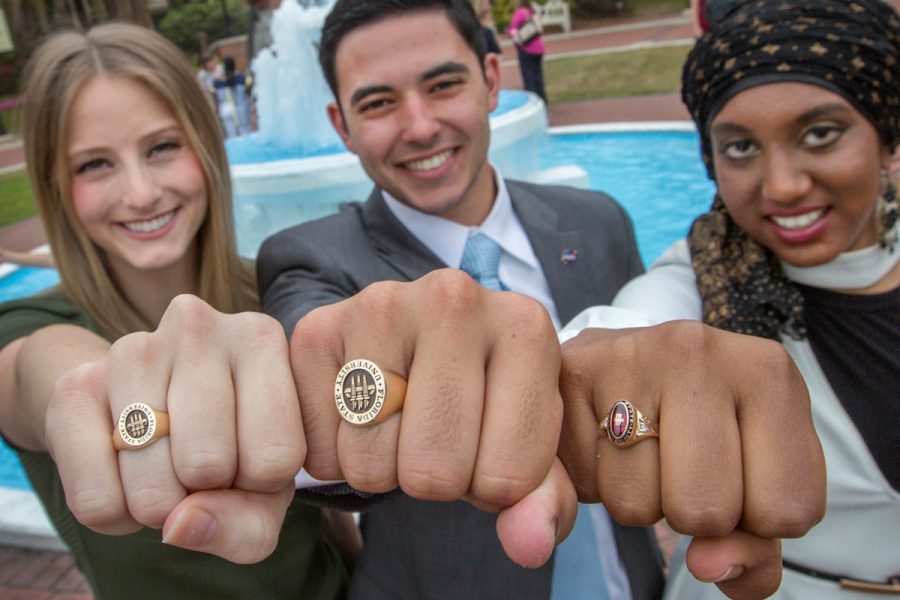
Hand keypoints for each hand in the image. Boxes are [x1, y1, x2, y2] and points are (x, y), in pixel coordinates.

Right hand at [45, 295, 304, 562]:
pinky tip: (125, 474)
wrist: (139, 408)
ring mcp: (132, 349)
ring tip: (166, 469)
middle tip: (202, 467)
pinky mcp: (75, 386)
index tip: (252, 460)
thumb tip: (180, 524)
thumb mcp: (264, 488)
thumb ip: (247, 526)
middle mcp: (199, 327)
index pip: (277, 458)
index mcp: (262, 339)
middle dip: (205, 494)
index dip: (262, 485)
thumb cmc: (228, 445)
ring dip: (159, 508)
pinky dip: (114, 514)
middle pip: (209, 467)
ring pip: (152, 492)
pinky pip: (96, 501)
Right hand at [291, 269, 577, 566]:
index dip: (493, 487)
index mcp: (525, 327)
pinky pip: (316, 450)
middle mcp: (454, 299)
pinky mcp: (316, 328)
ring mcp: (379, 306)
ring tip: (400, 424)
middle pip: (433, 471)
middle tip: (438, 440)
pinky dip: (334, 454)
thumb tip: (528, 545)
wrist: (424, 343)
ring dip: (383, 469)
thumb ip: (543, 504)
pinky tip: (357, 415)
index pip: (507, 476)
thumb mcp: (530, 449)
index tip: (489, 448)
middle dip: (436, 480)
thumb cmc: (487, 401)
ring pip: (369, 463)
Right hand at [557, 322, 825, 598]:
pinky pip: (584, 486)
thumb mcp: (753, 481)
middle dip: (691, 515)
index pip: (787, 509)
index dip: (758, 520)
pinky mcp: (573, 372)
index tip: (738, 475)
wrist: (625, 359)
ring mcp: (631, 357)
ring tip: (640, 450)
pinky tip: (604, 442)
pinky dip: (592, 483)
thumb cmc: (703, 429)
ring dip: (637, 501)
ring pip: (637, 507)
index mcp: (769, 374)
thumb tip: (707, 566)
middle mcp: (700, 352)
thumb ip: (754, 549)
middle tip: (680, 465)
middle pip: (706, 511)